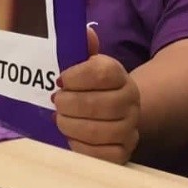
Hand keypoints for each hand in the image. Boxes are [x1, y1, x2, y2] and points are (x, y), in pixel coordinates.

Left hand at [53, 27, 139, 163]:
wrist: (116, 110)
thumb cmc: (90, 86)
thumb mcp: (85, 63)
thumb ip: (82, 47)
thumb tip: (86, 33)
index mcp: (119, 75)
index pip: (101, 73)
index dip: (75, 77)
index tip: (60, 80)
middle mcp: (130, 101)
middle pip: (97, 104)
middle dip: (68, 104)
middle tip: (56, 102)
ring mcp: (129, 128)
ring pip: (97, 131)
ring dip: (70, 126)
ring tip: (60, 119)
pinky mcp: (123, 152)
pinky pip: (101, 155)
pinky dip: (80, 147)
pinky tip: (72, 138)